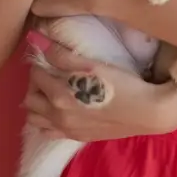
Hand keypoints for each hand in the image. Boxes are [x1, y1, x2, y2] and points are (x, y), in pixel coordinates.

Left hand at [23, 37, 170, 140]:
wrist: (146, 112)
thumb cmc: (122, 84)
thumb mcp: (91, 65)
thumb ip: (62, 54)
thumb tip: (36, 38)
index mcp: (59, 95)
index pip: (35, 75)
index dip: (40, 62)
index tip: (49, 54)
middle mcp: (57, 116)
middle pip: (30, 98)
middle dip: (35, 83)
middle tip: (50, 71)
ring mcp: (66, 130)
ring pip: (35, 118)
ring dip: (38, 102)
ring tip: (53, 89)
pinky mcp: (77, 138)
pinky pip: (48, 132)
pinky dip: (46, 120)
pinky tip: (59, 109)